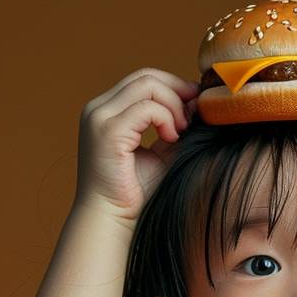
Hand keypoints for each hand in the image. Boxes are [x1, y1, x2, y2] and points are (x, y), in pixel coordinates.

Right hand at [75, 68, 200, 222]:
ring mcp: (100, 117)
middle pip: (146, 76)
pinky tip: (171, 138)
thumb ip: (176, 127)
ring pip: (147, 85)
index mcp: (107, 111)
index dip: (174, 86)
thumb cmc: (137, 193)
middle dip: (177, 90)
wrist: (112, 220)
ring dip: (174, 105)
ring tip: (180, 132)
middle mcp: (98, 109)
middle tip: (194, 115)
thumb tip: (198, 101)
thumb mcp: (162, 153)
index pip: (143, 80)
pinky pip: (147, 107)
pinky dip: (166, 118)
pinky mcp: (108, 131)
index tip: (195, 105)